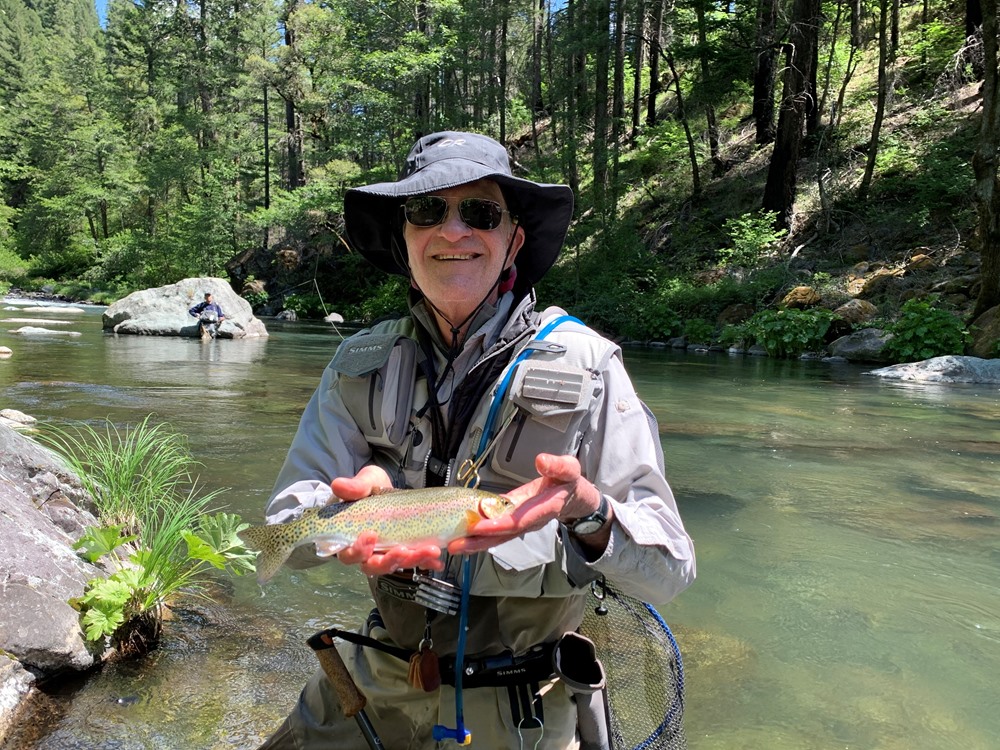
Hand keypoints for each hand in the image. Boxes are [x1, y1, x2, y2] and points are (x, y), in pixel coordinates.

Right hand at [325, 466, 445, 574]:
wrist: (384, 490)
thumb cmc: (367, 490)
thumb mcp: (364, 483)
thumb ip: (354, 487)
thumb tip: (337, 485)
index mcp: (351, 539)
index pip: (349, 553)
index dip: (358, 550)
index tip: (371, 536)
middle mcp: (369, 551)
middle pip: (374, 566)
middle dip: (389, 561)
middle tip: (403, 551)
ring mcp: (388, 552)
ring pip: (398, 564)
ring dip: (413, 560)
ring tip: (429, 551)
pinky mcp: (406, 551)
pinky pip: (416, 562)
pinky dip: (427, 563)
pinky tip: (437, 561)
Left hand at [447, 453, 611, 555]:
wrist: (572, 497)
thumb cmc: (569, 482)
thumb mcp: (569, 469)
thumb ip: (557, 466)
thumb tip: (541, 461)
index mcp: (544, 508)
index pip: (520, 519)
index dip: (500, 524)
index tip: (481, 525)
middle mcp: (530, 520)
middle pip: (503, 534)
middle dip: (480, 540)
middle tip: (457, 545)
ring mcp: (520, 523)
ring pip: (497, 536)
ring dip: (475, 542)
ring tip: (453, 546)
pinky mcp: (512, 520)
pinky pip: (495, 530)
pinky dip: (479, 535)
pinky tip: (461, 537)